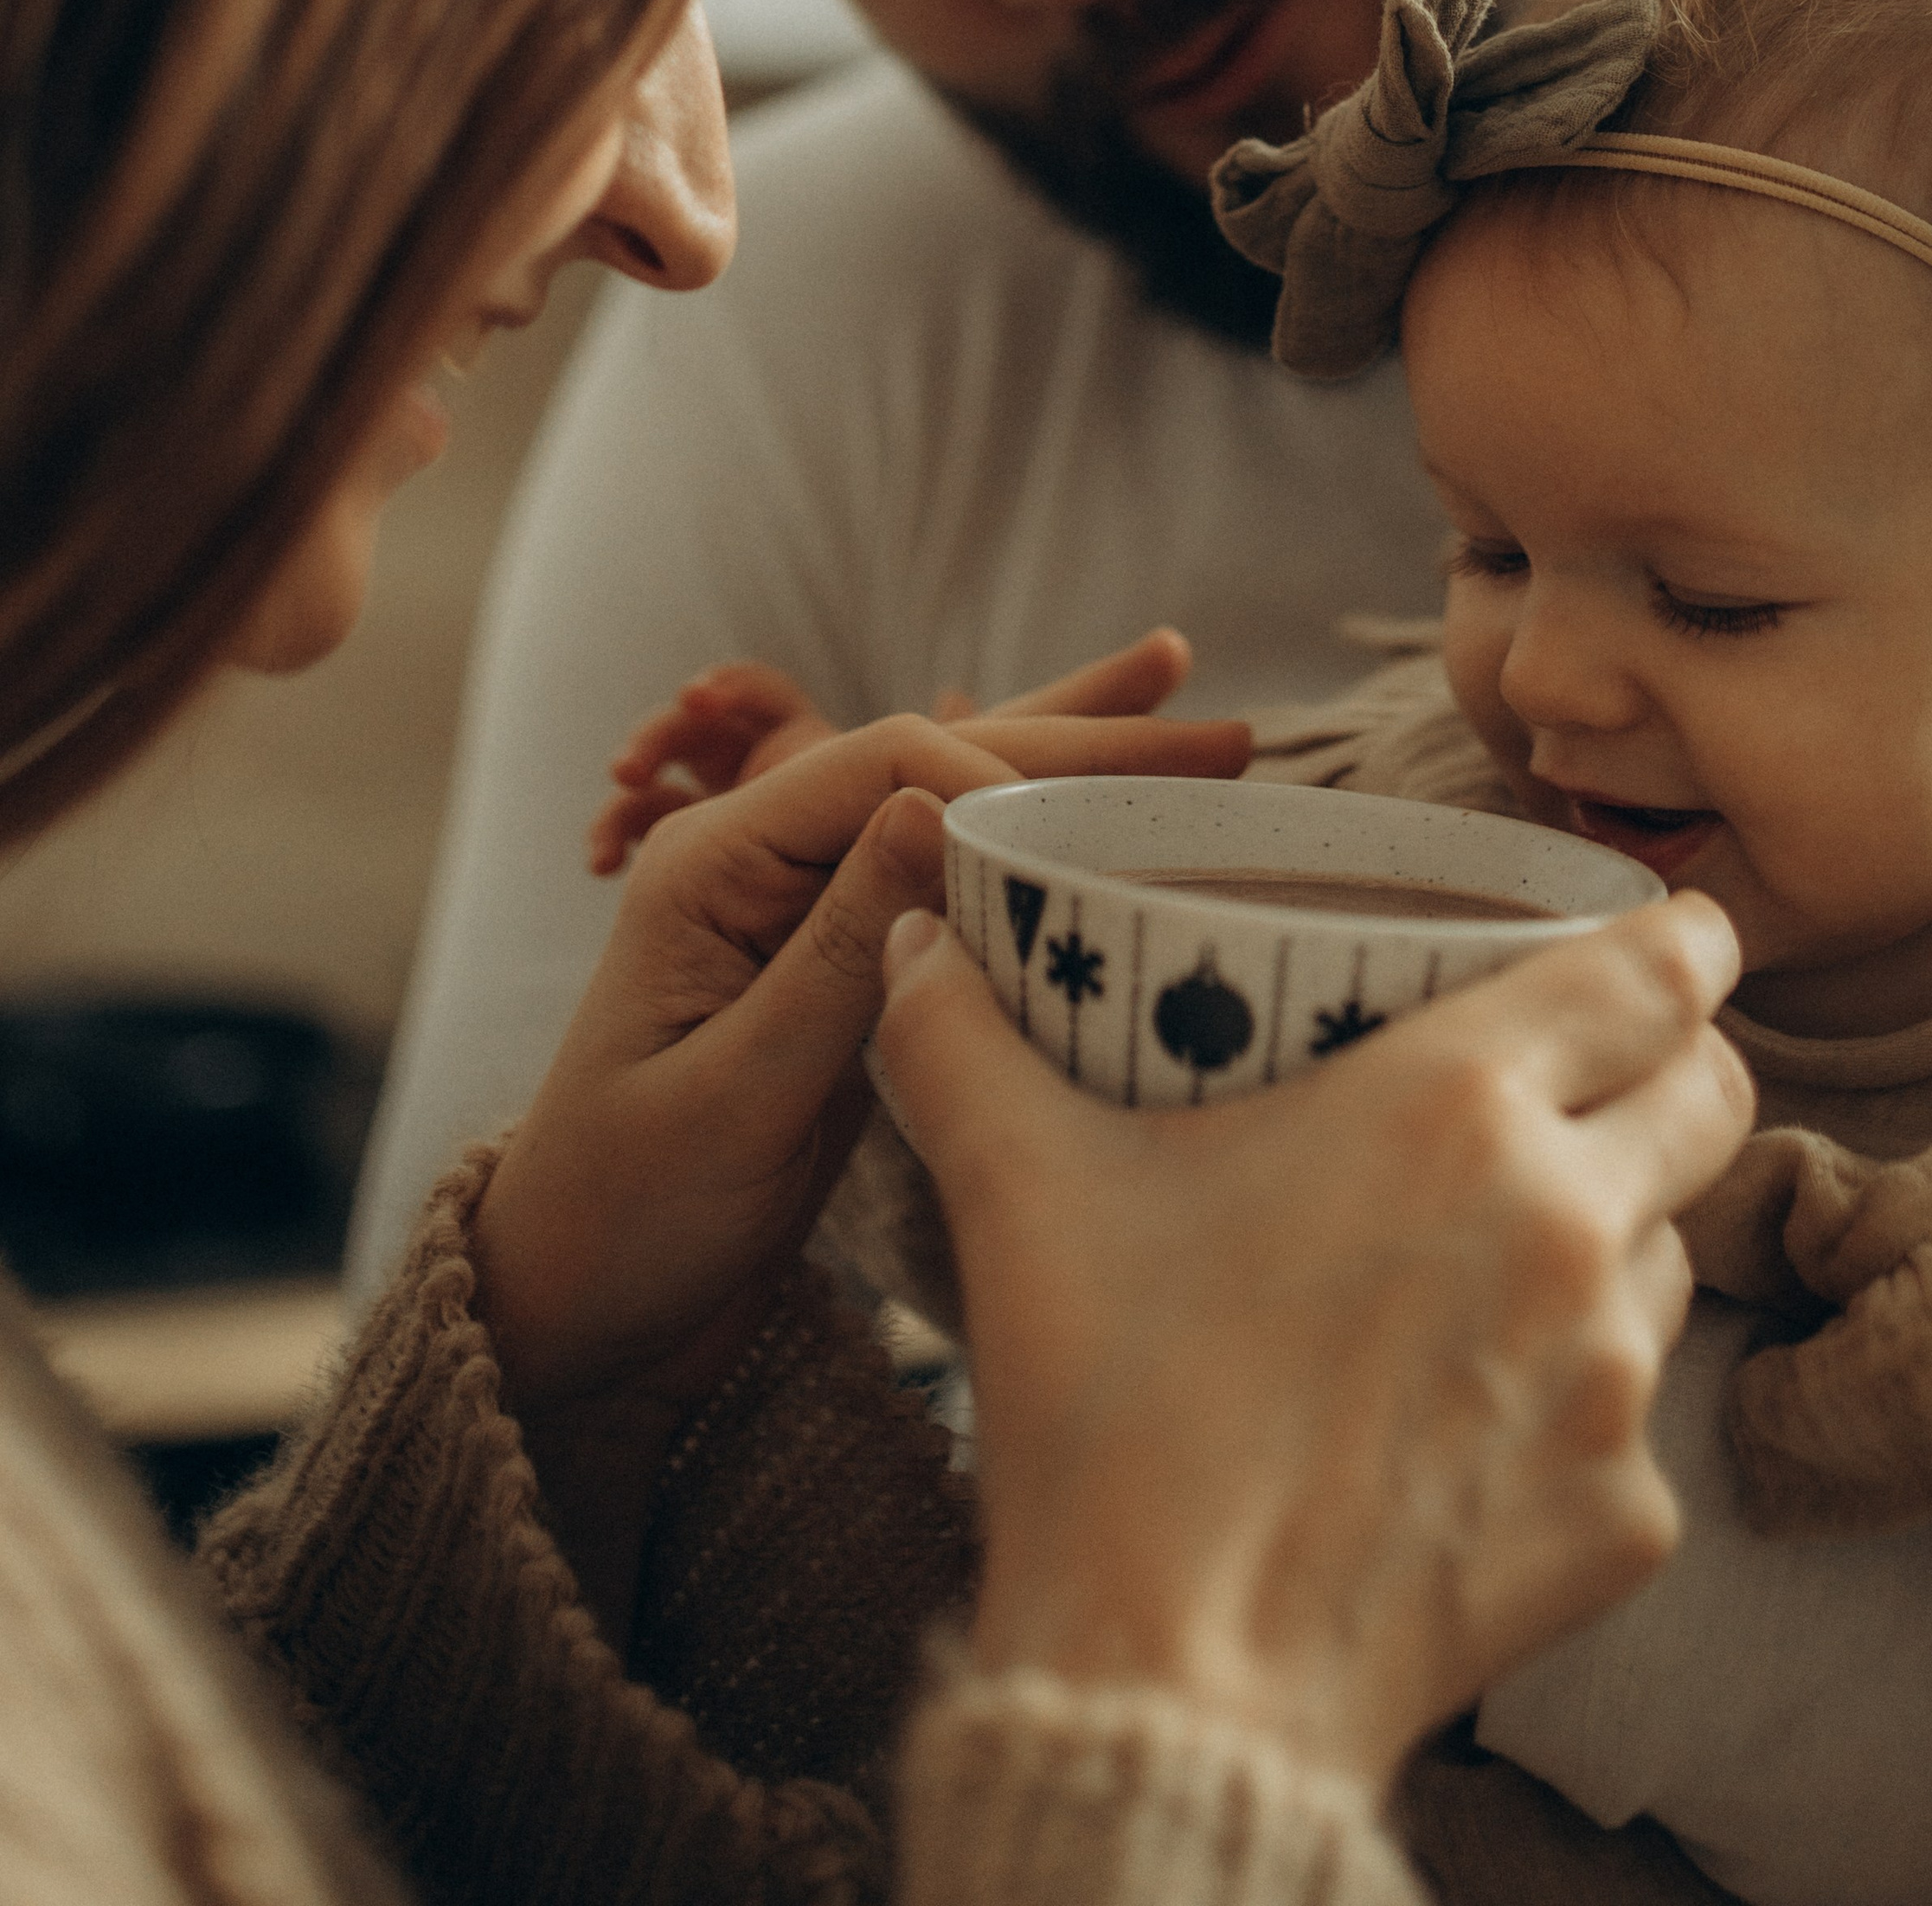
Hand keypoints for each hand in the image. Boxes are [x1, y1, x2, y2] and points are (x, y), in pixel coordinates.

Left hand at [473, 694, 1243, 1627]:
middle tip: (1240, 738)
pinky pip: (957, 885)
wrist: (572, 1312)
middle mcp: (765, 862)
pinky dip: (1044, 848)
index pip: (883, 761)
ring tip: (1219, 742)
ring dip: (1084, 776)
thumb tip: (936, 806)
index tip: (1098, 841)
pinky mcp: (846, 972)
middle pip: (940, 766)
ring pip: (963, 812)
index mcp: (714, 863)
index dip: (998, 777)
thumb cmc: (626, 1215)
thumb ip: (836, 954)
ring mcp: (809, 913)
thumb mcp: (734, 1094)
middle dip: (1085, 744)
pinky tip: (1117, 818)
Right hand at [875, 892, 1753, 1790]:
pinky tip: (1467, 1414)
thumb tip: (911, 938)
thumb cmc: (1113, 1414)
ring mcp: (1615, 1380)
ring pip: (1677, 1251)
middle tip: (1594, 1074)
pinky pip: (1637, 1419)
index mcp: (1456, 1108)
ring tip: (1505, 1247)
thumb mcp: (1023, 1192)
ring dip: (1621, 1229)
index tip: (1669, 934)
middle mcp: (1569, 1222)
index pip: (1657, 973)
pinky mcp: (1625, 1513)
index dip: (1680, 939)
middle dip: (1672, 1066)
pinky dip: (1574, 1399)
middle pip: (1711, 1093)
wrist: (1175, 1685)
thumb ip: (960, 1041)